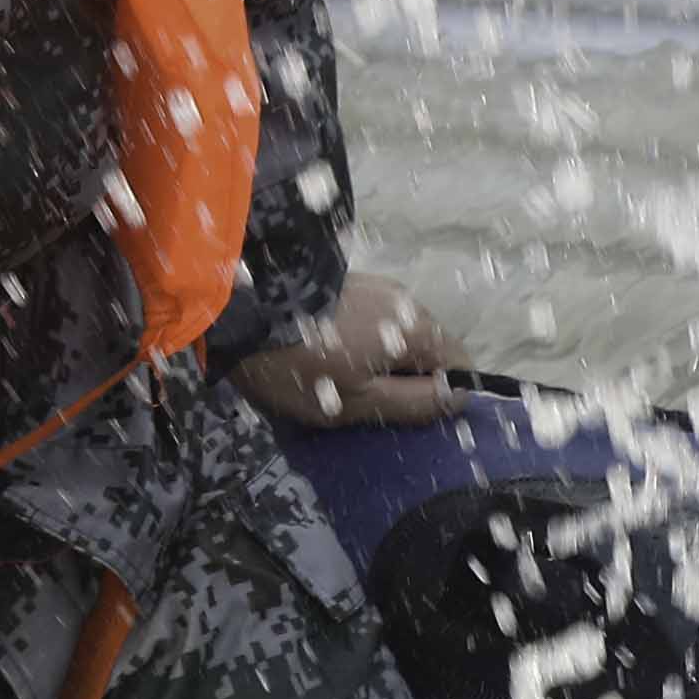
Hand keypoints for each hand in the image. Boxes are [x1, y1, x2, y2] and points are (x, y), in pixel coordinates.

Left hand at [231, 270, 467, 427]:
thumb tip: (460, 398)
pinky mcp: (345, 285)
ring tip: (344, 382)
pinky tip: (329, 357)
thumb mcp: (359, 399)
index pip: (461, 362)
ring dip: (382, 361)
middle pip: (428, 349)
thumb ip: (414, 401)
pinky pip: (372, 321)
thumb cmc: (301, 363)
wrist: (237, 305)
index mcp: (417, 327)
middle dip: (409, 379)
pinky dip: (362, 342)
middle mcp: (404, 299)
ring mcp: (374, 287)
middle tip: (373, 405)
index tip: (413, 414)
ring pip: (397, 336)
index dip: (445, 393)